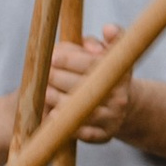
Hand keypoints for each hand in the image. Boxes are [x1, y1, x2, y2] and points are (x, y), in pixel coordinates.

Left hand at [46, 29, 131, 144]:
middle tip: (44, 74)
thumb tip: (108, 29)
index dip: (70, 58)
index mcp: (122, 72)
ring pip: (82, 109)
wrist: (117, 108)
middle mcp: (121, 96)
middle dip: (59, 78)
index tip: (52, 55)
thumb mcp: (103, 55)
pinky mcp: (104, 136)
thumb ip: (96, 43)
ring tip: (44, 92)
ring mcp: (114, 117)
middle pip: (85, 86)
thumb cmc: (99, 74)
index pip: (94, 63)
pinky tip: (52, 116)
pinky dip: (67, 125)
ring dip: (58, 100)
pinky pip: (84, 132)